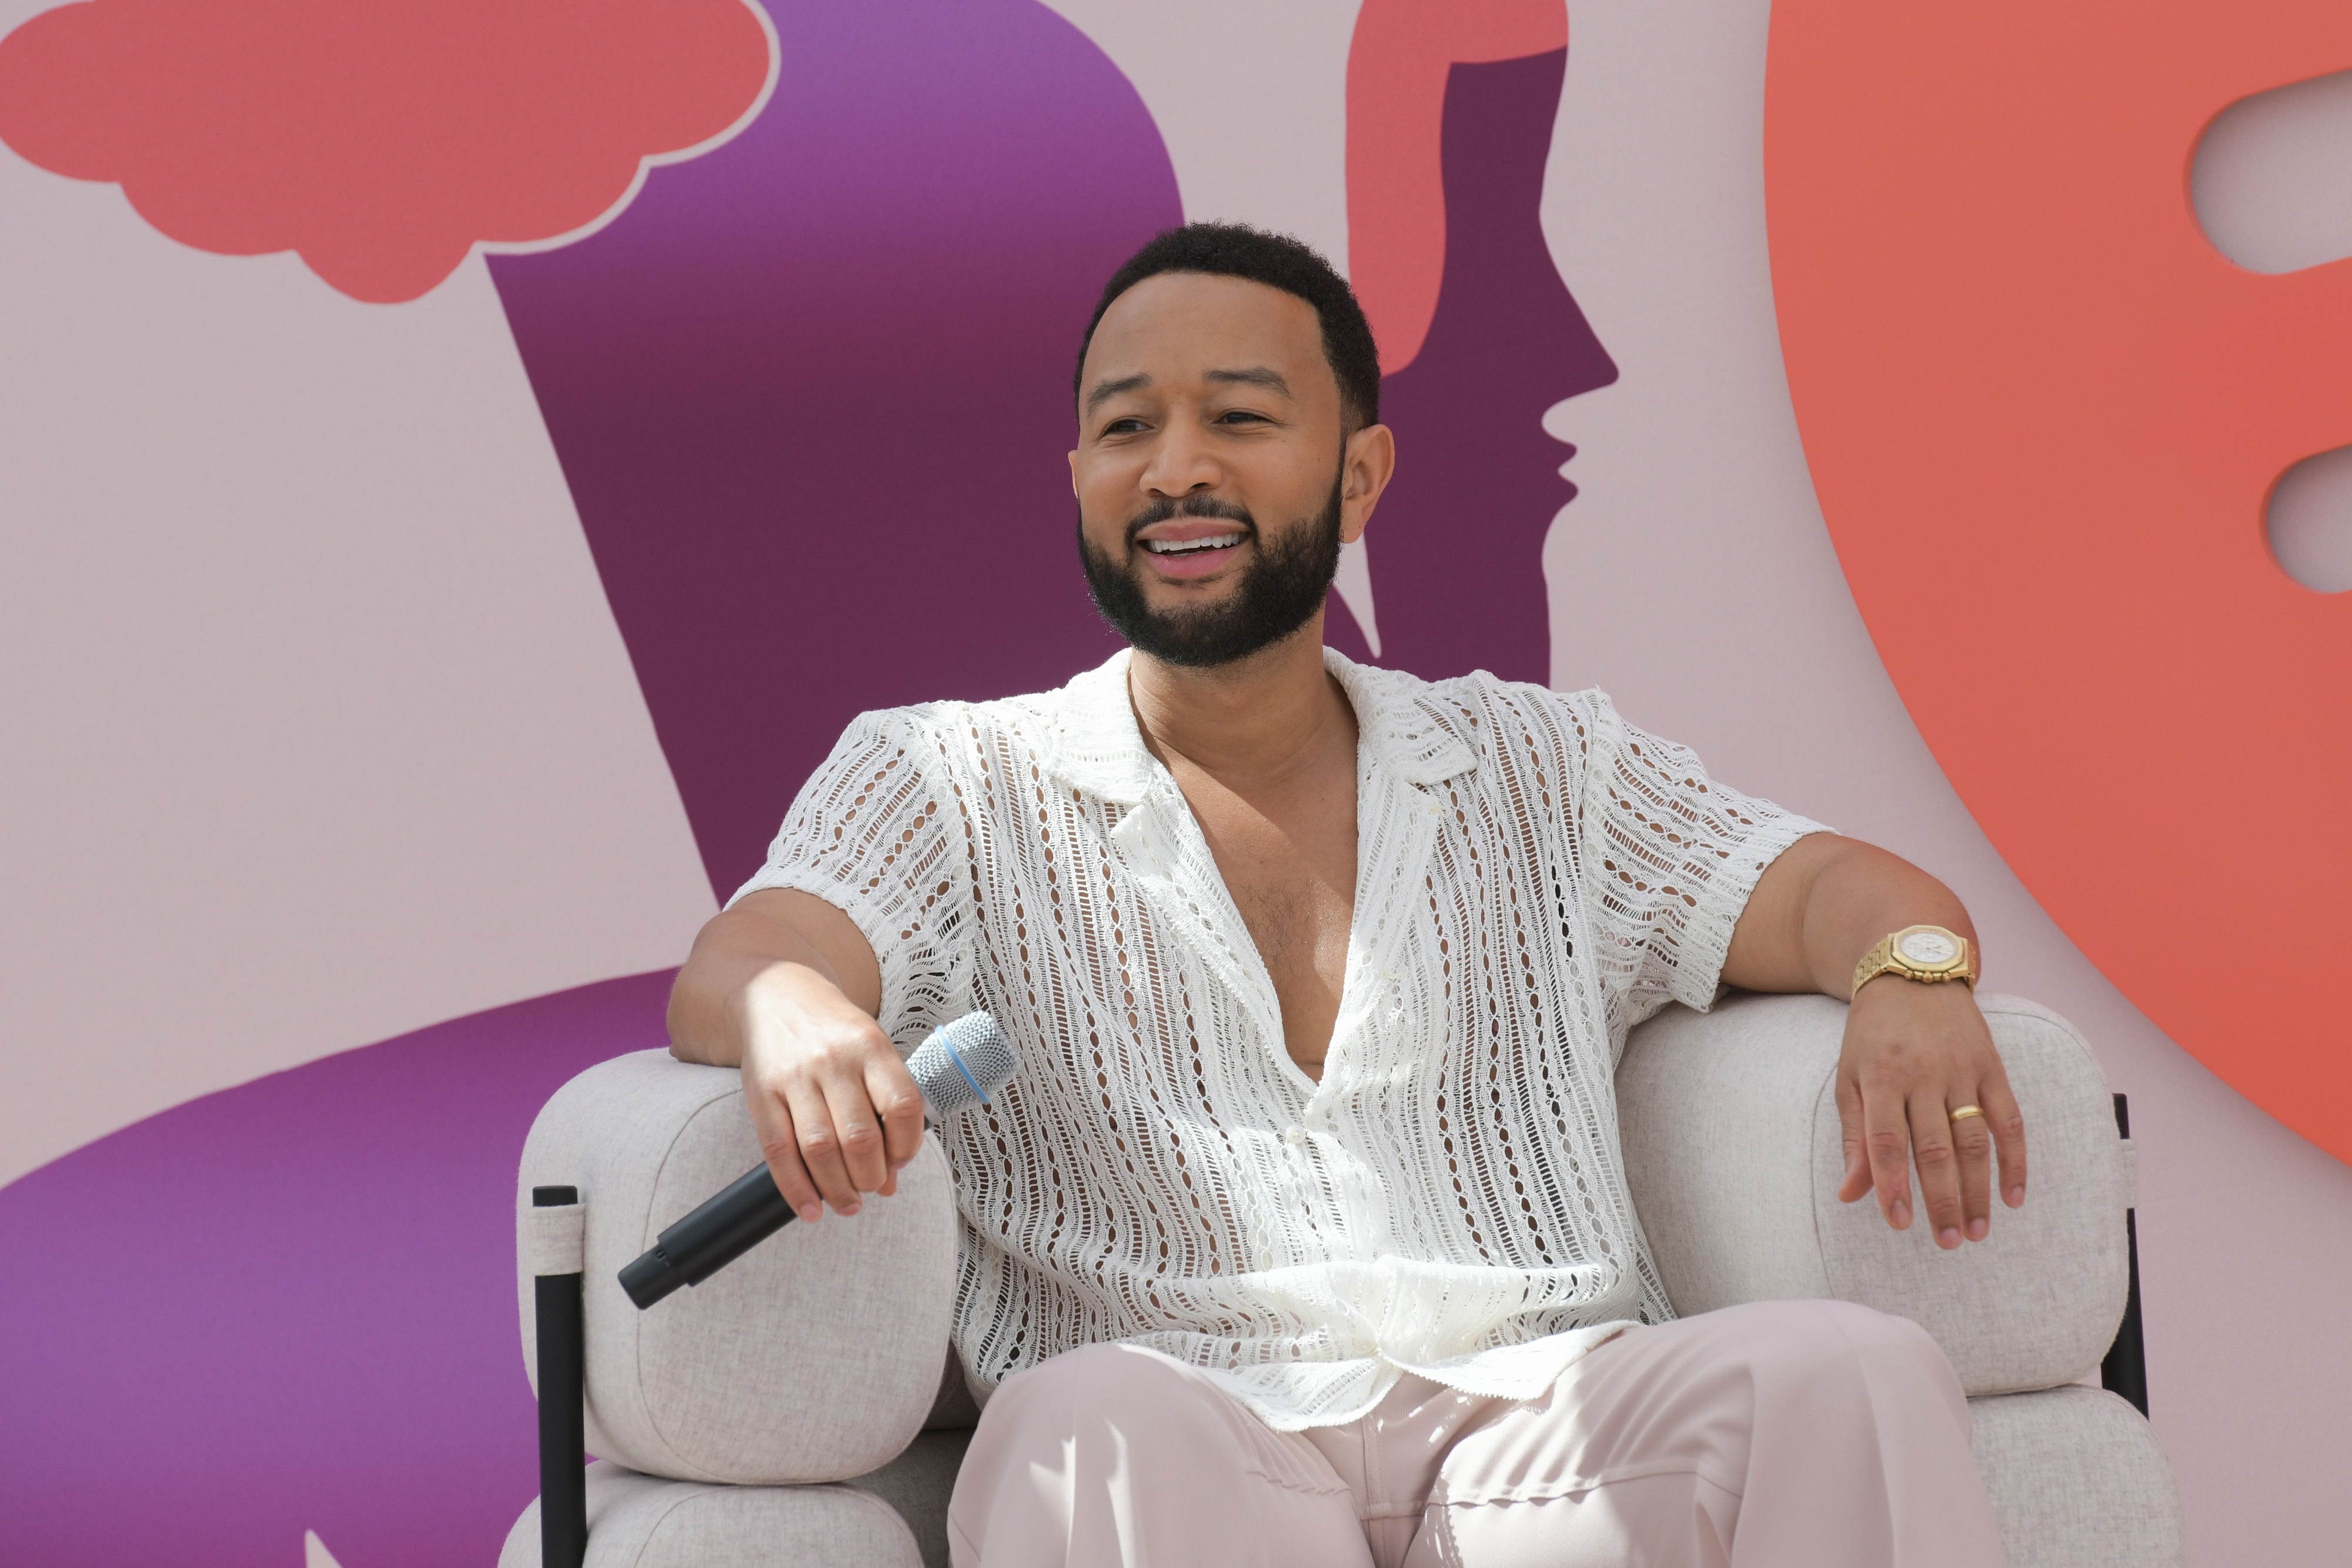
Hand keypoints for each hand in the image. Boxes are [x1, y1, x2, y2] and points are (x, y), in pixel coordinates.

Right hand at [731, 961, 926, 1223]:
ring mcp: (795, 1077)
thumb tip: (891, 1180)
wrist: (776, 995)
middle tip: (872, 1187)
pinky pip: (779, 1153)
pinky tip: (811, 1208)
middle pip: (860, 1137)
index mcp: (871, 1047)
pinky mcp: (761, 1094)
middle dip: (871, 1177)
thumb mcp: (871, 1052)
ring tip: (848, 1204)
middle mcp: (834, 1061)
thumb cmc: (835, 1033)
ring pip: (820, 1150)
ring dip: (838, 1190)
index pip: (903, 1106)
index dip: (908, 1146)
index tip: (901, 1161)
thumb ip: (886, 1109)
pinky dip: (796, 1189)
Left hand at [1836, 979, 2027, 1247]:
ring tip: (1975, 1232)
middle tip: (1946, 1242)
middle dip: (1942, 1200)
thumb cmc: (1872, 1034)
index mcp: (1881, 1076)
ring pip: (1974, 1141)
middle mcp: (1924, 1074)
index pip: (1887, 1141)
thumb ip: (1854, 1136)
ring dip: (1978, 1191)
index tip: (1900, 1223)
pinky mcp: (1993, 1067)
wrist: (1913, 973)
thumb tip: (1850, 1194)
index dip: (1893, 1185)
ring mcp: (1963, 1070)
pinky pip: (2010, 1121)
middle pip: (1935, 1148)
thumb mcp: (1850, 1076)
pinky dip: (2015, 1161)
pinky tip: (2012, 1197)